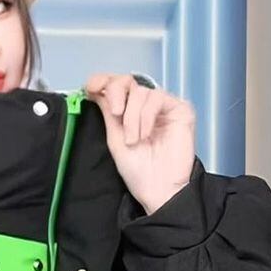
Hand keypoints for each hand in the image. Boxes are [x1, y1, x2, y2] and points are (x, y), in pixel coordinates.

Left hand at [83, 73, 195, 214]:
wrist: (158, 190)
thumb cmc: (139, 172)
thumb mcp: (115, 139)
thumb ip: (108, 113)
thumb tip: (95, 89)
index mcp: (128, 112)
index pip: (115, 86)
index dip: (102, 80)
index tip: (90, 87)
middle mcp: (145, 106)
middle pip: (126, 81)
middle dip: (116, 93)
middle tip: (116, 114)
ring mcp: (163, 107)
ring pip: (141, 93)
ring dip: (133, 117)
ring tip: (134, 140)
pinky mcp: (180, 109)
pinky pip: (157, 98)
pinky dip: (147, 116)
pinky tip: (146, 134)